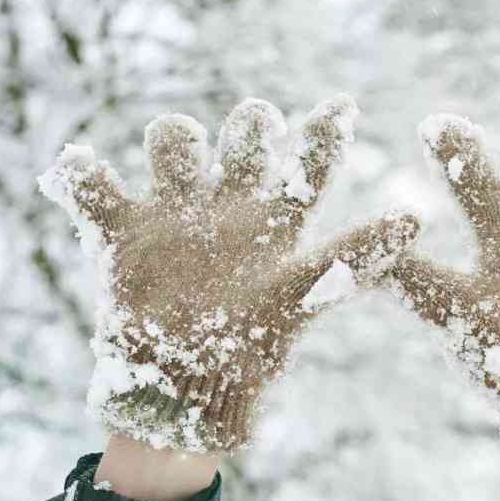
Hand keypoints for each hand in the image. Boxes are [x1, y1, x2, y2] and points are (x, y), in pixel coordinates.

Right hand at [39, 95, 418, 451]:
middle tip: (257, 131)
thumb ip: (353, 255)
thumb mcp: (306, 297)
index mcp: (274, 224)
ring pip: (171, 144)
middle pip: (239, 139)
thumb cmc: (248, 352)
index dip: (325, 133)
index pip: (308, 166)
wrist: (181, 394)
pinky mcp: (119, 233)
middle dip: (249, 125)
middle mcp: (226, 209)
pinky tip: (85, 174)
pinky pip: (92, 187)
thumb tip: (416, 218)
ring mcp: (173, 215)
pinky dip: (83, 176)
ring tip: (180, 157)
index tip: (343, 106)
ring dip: (175, 139)